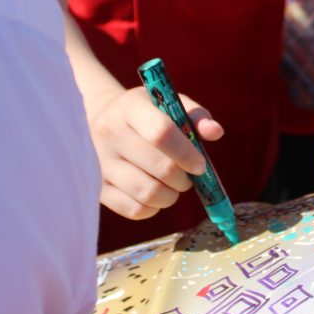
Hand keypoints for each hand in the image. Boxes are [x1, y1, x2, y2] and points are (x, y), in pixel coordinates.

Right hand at [88, 87, 223, 219]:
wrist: (100, 121)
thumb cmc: (146, 113)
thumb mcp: (168, 104)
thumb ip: (195, 116)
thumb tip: (216, 132)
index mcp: (130, 108)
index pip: (161, 133)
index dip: (187, 153)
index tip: (200, 165)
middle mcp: (109, 134)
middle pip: (160, 167)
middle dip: (184, 178)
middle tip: (188, 176)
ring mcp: (99, 163)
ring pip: (148, 193)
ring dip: (171, 195)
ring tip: (172, 185)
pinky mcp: (98, 189)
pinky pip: (134, 210)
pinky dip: (153, 208)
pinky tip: (155, 194)